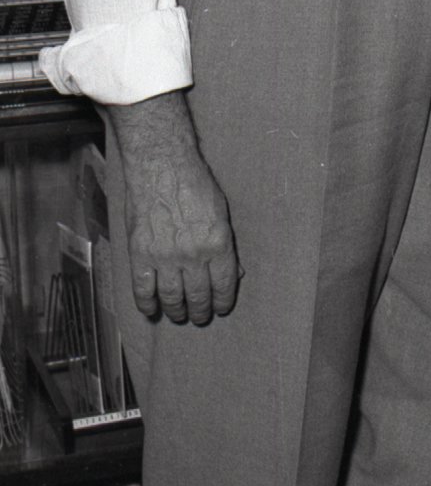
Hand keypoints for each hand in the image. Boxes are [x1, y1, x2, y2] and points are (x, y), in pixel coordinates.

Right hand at [108, 94, 238, 325]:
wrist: (162, 169)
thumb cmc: (196, 185)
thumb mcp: (222, 213)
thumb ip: (226, 244)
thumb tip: (234, 272)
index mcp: (218, 243)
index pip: (224, 284)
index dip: (223, 301)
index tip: (221, 308)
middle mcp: (193, 255)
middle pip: (198, 295)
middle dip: (201, 311)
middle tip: (200, 316)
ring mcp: (165, 257)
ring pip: (172, 297)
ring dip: (177, 310)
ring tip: (180, 315)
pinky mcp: (141, 255)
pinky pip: (143, 290)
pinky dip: (147, 304)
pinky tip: (152, 310)